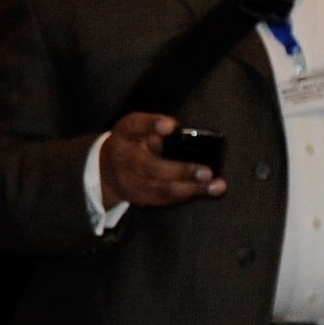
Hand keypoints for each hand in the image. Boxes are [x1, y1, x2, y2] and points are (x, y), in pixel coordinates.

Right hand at [97, 113, 226, 209]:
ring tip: (216, 187)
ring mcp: (130, 183)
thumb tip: (182, 134)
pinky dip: (188, 195)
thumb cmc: (134, 143)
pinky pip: (166, 199)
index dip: (152, 125)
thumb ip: (156, 128)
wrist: (107, 171)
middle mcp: (124, 159)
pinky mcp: (140, 198)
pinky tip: (207, 191)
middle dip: (181, 171)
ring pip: (162, 189)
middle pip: (151, 167)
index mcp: (125, 134)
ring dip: (192, 189)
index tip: (170, 126)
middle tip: (207, 172)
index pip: (135, 126)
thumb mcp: (139, 129)